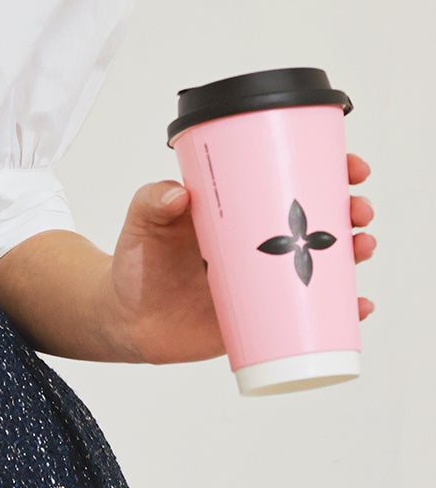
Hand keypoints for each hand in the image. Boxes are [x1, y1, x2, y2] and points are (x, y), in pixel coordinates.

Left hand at [103, 151, 376, 365]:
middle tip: (357, 212)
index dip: (328, 172)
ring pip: (323, 263)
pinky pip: (311, 313)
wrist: (127, 318)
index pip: (291, 182)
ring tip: (360, 248)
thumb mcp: (142, 222)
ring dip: (353, 254)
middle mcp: (260, 241)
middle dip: (349, 212)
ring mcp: (266, 279)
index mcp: (239, 210)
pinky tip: (357, 306)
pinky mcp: (265, 316)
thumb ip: (153, 202)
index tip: (351, 169)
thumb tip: (177, 194)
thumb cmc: (138, 262)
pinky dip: (340, 310)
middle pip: (319, 220)